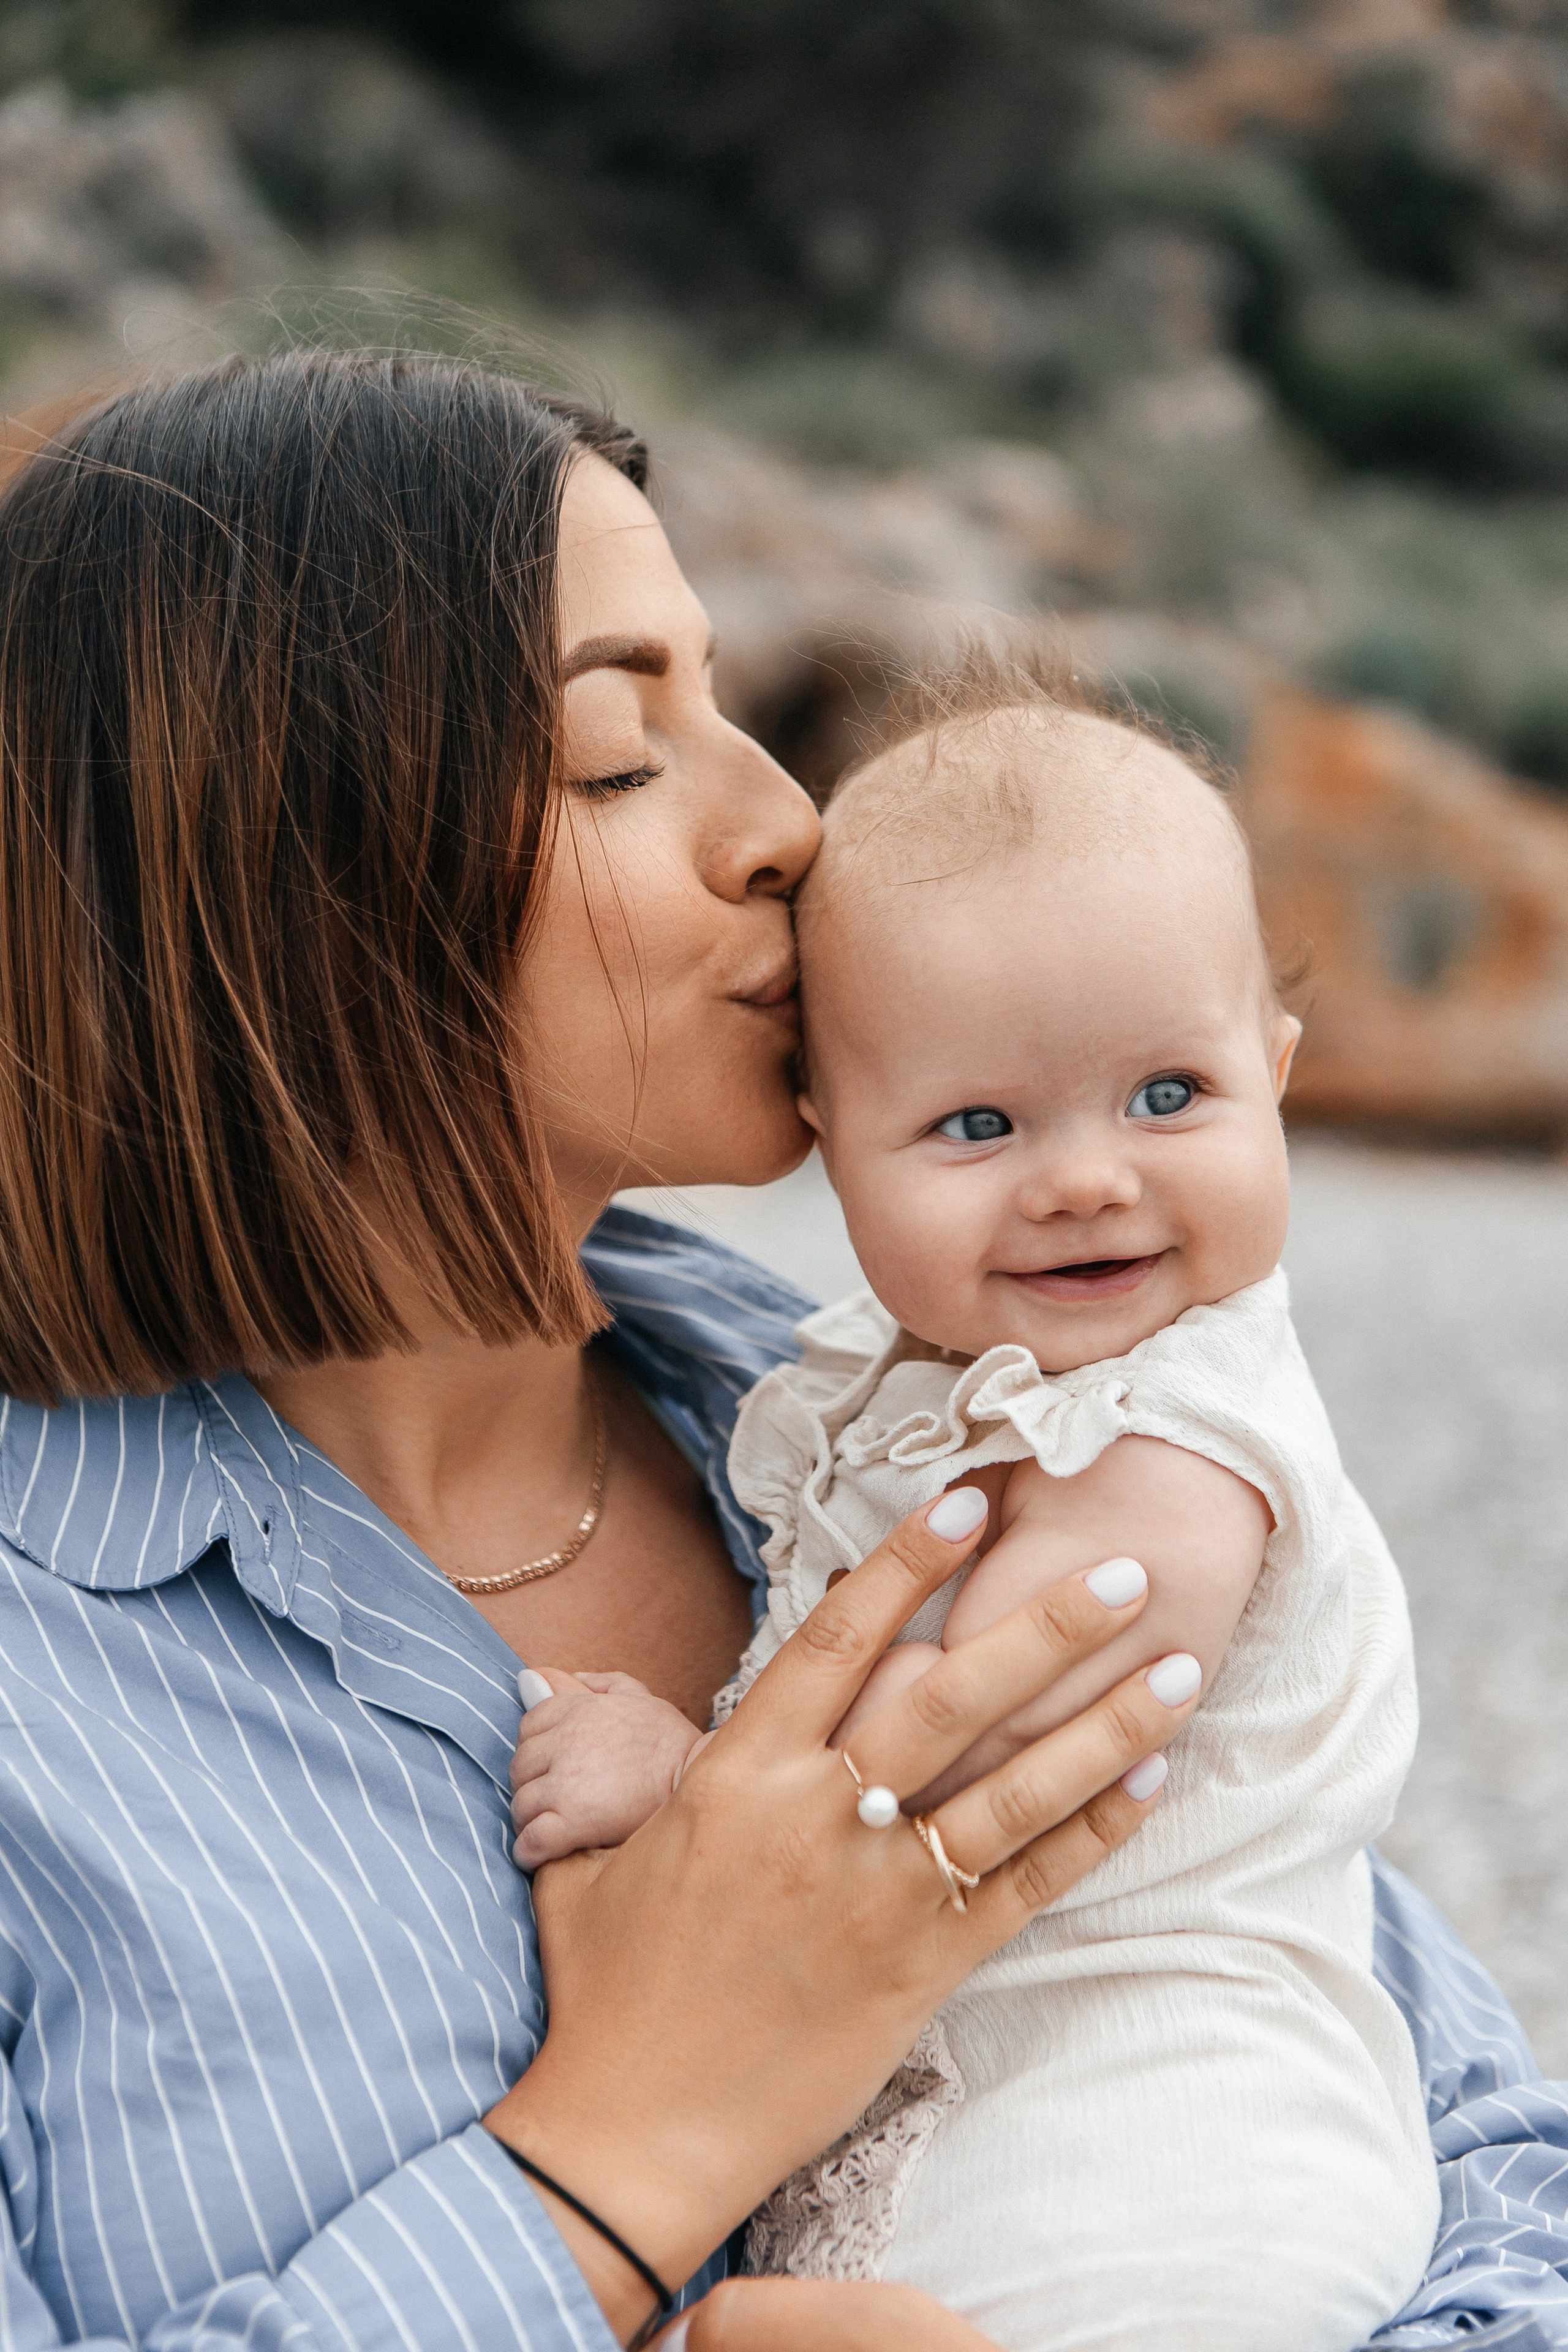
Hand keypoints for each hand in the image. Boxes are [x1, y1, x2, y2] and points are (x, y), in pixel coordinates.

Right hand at [487, 1487, 1197, 2344]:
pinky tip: (1149, 1784)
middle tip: (1124, 1571)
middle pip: (951, 1698)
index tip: (969, 1499)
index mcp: (737, 1776)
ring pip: (1014, 1791)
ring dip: (1104, 1727)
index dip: (905, 1564)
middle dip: (1045, 1627)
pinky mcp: (920, 1971)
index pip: (837, 1641)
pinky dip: (1092, 1834)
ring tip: (1179, 1671)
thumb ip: (609, 1763)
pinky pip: (1026, 1889)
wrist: (632, 2133)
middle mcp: (819, 1821)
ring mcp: (879, 1897)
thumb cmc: (608, 1990)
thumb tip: (555, 1685)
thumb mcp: (590, 1854)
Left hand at [511, 1669, 702, 1866]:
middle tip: (551, 1802)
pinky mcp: (573, 1822)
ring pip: (521, 1806)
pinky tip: (538, 1856)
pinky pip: (531, 1841)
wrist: (699, 1779)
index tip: (551, 1767)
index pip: (528, 1727)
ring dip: (529, 1821)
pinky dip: (528, 1852)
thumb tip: (541, 1674)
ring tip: (548, 1829)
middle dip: (531, 1786)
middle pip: (520, 1769)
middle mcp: (565, 1742)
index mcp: (577, 1710)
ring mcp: (565, 1784)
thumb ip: (593, 1684)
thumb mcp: (637, 1697)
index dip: (537, 1751)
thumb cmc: (671, 1741)